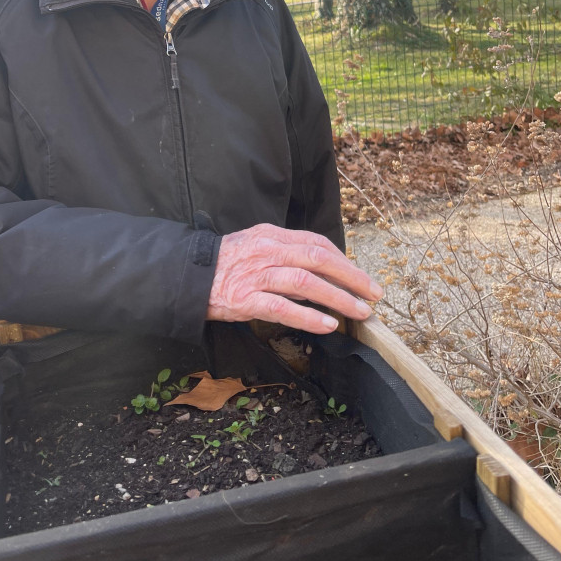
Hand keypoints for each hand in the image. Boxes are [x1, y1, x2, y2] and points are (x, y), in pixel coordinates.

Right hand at [207, 223, 382, 334]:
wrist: (187, 275)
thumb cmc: (224, 263)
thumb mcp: (255, 245)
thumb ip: (284, 253)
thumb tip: (319, 270)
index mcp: (272, 236)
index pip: (315, 242)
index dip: (343, 259)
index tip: (361, 276)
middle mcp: (267, 251)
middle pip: (317, 259)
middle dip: (351, 277)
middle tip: (374, 293)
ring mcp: (256, 275)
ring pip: (305, 283)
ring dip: (338, 298)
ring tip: (360, 312)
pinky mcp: (245, 299)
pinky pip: (282, 308)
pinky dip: (308, 317)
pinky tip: (327, 325)